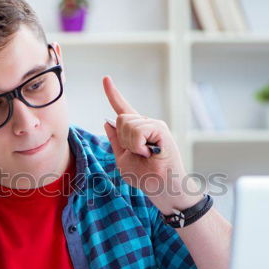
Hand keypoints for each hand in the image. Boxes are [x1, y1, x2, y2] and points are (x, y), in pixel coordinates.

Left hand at [102, 76, 201, 212]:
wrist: (163, 189)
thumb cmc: (146, 178)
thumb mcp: (123, 159)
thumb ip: (116, 141)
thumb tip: (107, 122)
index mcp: (137, 131)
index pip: (122, 109)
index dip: (113, 94)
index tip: (105, 79)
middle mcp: (147, 125)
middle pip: (121, 119)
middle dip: (123, 139)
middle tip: (138, 155)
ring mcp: (155, 125)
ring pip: (127, 124)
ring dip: (131, 145)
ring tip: (145, 155)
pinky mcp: (161, 129)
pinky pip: (138, 131)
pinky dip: (138, 145)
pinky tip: (149, 153)